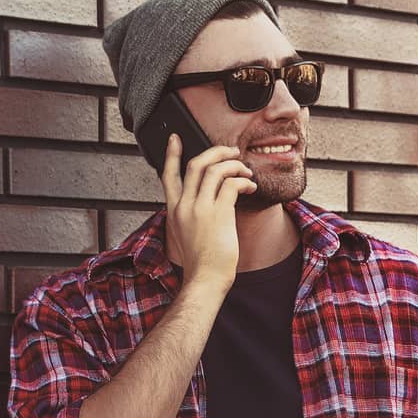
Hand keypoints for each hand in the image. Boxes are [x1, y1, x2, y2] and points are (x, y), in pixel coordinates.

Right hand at [161, 133, 255, 293]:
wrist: (205, 279)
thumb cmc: (201, 262)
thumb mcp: (186, 234)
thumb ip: (191, 214)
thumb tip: (209, 197)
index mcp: (174, 210)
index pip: (168, 175)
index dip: (171, 154)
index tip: (175, 139)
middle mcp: (184, 206)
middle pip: (196, 164)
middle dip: (216, 151)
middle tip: (231, 151)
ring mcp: (200, 209)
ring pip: (215, 170)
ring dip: (234, 165)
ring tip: (246, 171)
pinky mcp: (218, 214)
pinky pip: (232, 184)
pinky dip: (244, 181)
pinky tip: (250, 187)